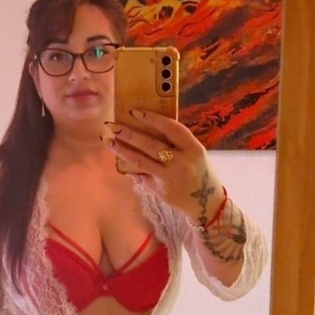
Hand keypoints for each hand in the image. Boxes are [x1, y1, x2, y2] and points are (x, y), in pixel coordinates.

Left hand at [103, 110, 223, 221]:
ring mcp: (169, 178)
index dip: (153, 119)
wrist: (206, 202)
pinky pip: (141, 176)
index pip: (171, 129)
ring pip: (140, 161)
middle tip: (111, 125)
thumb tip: (146, 127)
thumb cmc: (198, 171)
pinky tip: (120, 160)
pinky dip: (130, 168)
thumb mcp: (194, 153)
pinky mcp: (160, 191)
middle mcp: (181, 163)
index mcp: (193, 149)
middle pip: (150, 145)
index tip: (135, 112)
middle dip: (129, 134)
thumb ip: (176, 142)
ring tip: (108, 141)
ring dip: (122, 150)